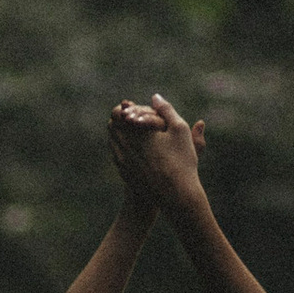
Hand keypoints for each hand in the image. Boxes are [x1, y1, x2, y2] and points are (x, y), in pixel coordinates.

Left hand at [108, 91, 205, 212]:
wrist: (176, 195)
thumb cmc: (181, 161)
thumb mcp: (179, 130)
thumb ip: (166, 109)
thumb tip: (155, 96)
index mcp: (134, 133)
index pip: (117, 113)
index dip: (124, 109)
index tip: (133, 108)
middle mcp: (123, 146)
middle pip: (112, 126)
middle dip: (121, 120)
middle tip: (133, 118)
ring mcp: (121, 161)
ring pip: (112, 141)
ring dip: (120, 133)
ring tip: (134, 131)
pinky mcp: (123, 173)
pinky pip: (116, 155)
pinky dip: (122, 148)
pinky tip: (135, 147)